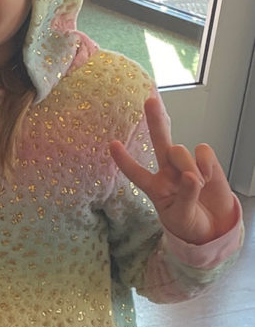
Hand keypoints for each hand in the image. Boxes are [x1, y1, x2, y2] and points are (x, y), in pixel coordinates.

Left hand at [109, 94, 238, 244]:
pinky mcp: (206, 161)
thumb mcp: (182, 216)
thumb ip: (185, 197)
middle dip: (155, 120)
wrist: (214, 226)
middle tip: (150, 100)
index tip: (112, 145)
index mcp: (155, 188)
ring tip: (197, 186)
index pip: (136, 173)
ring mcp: (186, 165)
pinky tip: (208, 176)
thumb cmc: (190, 223)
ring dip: (188, 167)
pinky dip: (205, 163)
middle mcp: (168, 172)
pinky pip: (202, 150)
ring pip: (180, 150)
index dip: (124, 160)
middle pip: (159, 142)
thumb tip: (190, 176)